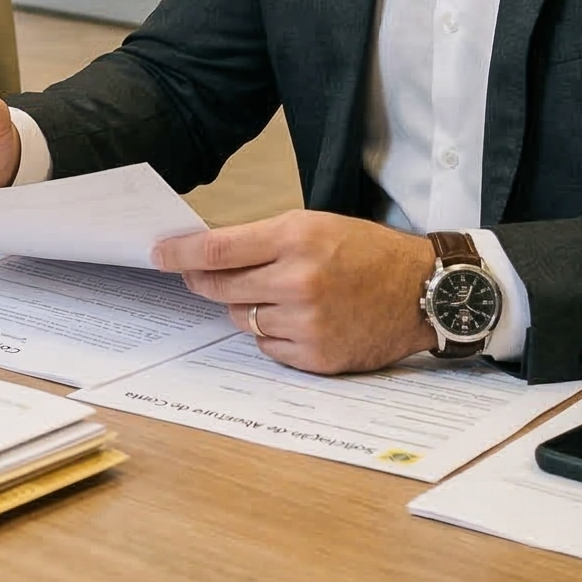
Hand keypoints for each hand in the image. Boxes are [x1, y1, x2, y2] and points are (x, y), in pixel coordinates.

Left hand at [151, 212, 440, 374]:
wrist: (423, 292)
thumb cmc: (368, 253)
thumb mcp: (316, 225)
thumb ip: (262, 239)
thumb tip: (206, 254)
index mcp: (296, 238)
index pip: (217, 249)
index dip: (179, 253)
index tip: (158, 254)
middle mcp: (298, 281)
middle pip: (220, 287)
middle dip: (204, 281)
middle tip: (201, 276)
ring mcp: (307, 323)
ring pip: (241, 318)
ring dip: (248, 307)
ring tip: (282, 295)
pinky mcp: (316, 357)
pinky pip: (266, 347)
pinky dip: (273, 335)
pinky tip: (300, 320)